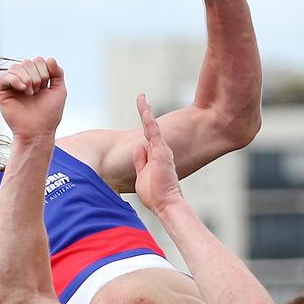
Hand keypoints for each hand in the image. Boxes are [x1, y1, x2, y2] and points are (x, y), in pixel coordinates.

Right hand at [0, 56, 65, 138]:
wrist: (38, 131)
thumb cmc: (49, 115)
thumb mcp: (59, 91)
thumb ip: (58, 73)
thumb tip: (50, 58)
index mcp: (36, 78)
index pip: (38, 60)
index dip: (45, 70)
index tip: (46, 86)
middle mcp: (23, 80)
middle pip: (27, 61)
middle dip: (36, 75)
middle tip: (38, 91)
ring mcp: (12, 85)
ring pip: (16, 67)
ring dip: (27, 79)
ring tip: (31, 94)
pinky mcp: (2, 92)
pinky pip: (4, 76)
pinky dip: (15, 80)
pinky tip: (23, 89)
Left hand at [133, 94, 182, 215]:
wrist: (166, 205)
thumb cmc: (155, 195)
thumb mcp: (142, 175)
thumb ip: (140, 161)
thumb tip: (137, 148)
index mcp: (155, 157)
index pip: (148, 137)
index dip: (144, 125)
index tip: (141, 113)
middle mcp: (160, 151)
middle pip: (151, 128)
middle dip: (146, 112)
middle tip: (141, 98)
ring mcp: (162, 151)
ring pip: (152, 127)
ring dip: (146, 112)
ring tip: (140, 98)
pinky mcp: (161, 152)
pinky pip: (154, 132)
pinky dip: (148, 119)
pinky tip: (144, 108)